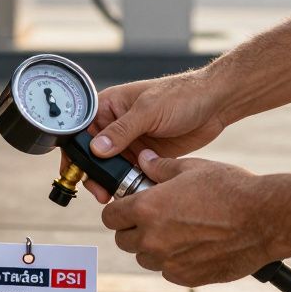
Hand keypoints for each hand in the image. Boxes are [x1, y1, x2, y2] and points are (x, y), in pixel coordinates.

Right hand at [71, 70, 231, 202]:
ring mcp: (131, 141)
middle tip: (98, 191)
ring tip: (113, 196)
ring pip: (110, 167)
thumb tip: (96, 149)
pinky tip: (130, 192)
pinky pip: (129, 173)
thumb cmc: (182, 95)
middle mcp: (116, 124)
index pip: (81, 130)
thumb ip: (122, 130)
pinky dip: (127, 183)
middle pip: (92, 153)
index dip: (75, 150)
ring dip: (109, 181)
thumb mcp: (149, 111)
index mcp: (110, 106)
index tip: (76, 170)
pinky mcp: (145, 155)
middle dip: (92, 173)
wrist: (215, 105)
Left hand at [101, 150, 290, 286]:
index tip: (127, 206)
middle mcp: (153, 240)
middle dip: (133, 229)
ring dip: (153, 246)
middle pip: (123, 240)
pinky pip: (169, 271)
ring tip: (177, 230)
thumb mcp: (193, 168)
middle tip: (153, 217)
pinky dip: (174, 261)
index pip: (110, 217)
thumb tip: (144, 161)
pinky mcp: (188, 278)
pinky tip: (193, 245)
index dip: (118, 210)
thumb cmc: (230, 189)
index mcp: (147, 209)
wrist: (264, 219)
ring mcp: (169, 262)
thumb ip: (161, 167)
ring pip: (145, 258)